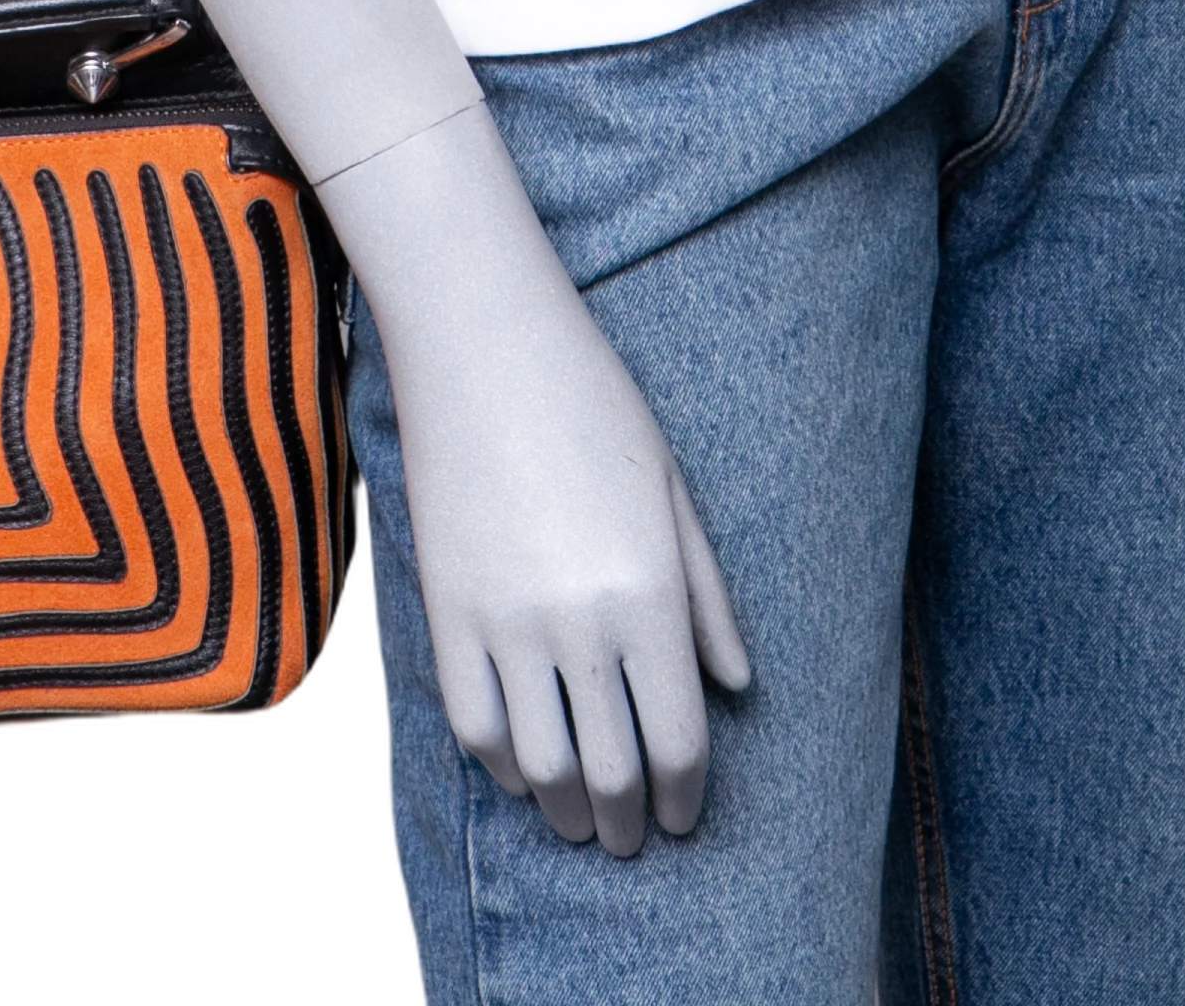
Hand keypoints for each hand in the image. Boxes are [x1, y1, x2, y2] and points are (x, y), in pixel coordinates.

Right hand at [318, 105, 751, 853]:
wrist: (485, 347)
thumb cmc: (592, 403)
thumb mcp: (672, 492)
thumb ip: (708, 597)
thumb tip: (738, 686)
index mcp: (651, 593)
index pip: (676, 740)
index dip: (683, 796)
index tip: (682, 817)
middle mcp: (582, 623)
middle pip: (611, 769)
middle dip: (626, 821)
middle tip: (630, 838)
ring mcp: (507, 623)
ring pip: (540, 765)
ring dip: (564, 809)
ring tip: (577, 818)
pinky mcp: (446, 612)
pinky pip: (473, 724)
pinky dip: (501, 764)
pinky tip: (521, 768)